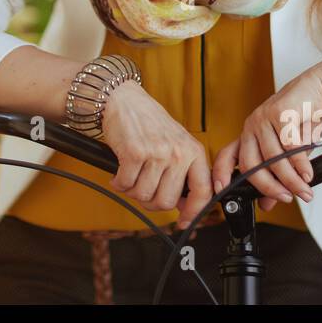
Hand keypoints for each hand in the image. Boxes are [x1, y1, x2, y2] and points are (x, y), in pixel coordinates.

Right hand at [99, 81, 213, 228]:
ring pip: (144, 195)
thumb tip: (184, 205)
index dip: (194, 213)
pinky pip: (125, 184)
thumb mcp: (176, 142)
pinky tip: (119, 172)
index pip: (203, 191)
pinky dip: (118, 183)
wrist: (123, 100)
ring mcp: (157, 153)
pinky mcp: (134, 153)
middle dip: (151, 201)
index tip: (184, 222)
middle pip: (167, 201)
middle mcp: (178, 152)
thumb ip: (183, 172)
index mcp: (193, 150)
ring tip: (130, 176)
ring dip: (132, 191)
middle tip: (143, 189)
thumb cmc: (148, 122)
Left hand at [211, 58, 321, 211]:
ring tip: (304, 189)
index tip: (221, 190)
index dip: (221, 174)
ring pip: (273, 159)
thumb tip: (267, 203)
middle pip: (251, 165)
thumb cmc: (304, 117)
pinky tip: (308, 173)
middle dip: (269, 187)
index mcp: (249, 135)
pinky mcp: (281, 113)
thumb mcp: (289, 150)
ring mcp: (264, 118)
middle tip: (286, 198)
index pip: (227, 156)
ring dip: (291, 179)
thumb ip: (277, 174)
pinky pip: (289, 147)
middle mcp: (252, 126)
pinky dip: (301, 164)